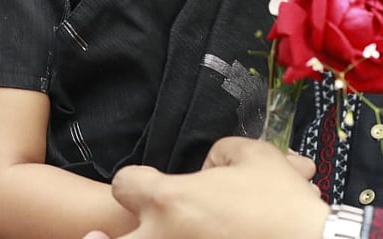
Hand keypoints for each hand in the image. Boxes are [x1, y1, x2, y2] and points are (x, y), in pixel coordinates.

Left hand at [99, 137, 328, 238]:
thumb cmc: (283, 204)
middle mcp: (162, 238)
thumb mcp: (256, 156)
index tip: (144, 186)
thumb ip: (223, 151)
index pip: (125, 185)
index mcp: (171, 200)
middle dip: (105, 235)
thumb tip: (212, 165)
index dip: (135, 181)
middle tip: (99, 234)